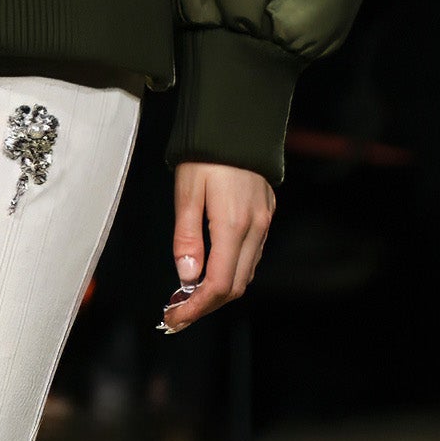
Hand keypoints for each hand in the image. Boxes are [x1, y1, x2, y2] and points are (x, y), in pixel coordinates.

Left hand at [161, 161, 274, 332]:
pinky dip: (231, 272)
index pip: (218, 284)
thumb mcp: (187, 192)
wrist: (236, 122)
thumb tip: (187, 276)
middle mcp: (255, 228)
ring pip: (245, 273)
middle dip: (206, 306)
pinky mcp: (265, 214)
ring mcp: (264, 222)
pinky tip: (209, 271)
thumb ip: (186, 237)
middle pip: (235, 286)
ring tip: (188, 297)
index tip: (174, 317)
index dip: (196, 308)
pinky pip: (251, 256)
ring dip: (218, 291)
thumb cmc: (206, 154)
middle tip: (176, 313)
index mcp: (233, 225)